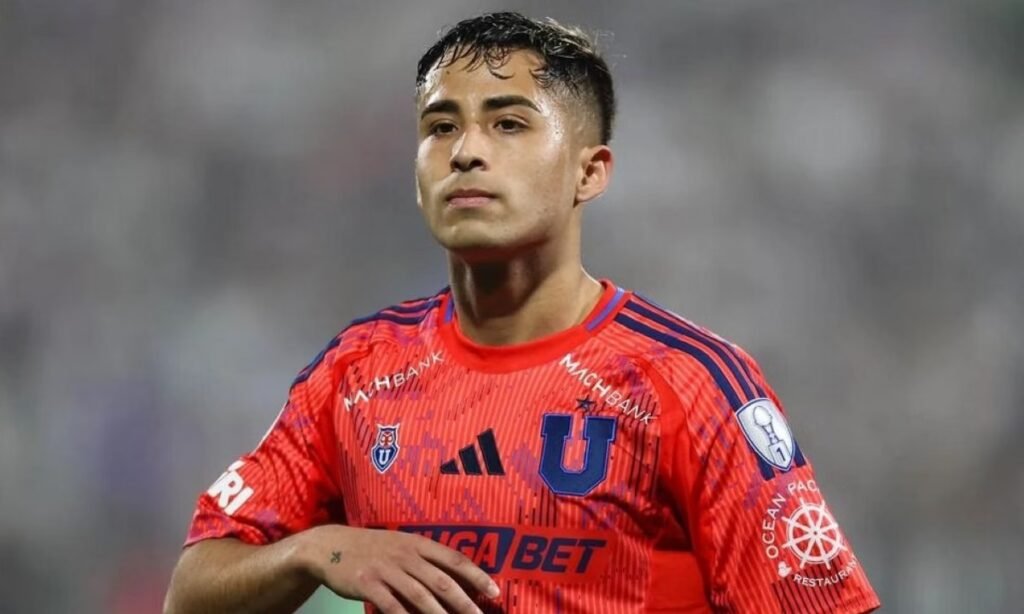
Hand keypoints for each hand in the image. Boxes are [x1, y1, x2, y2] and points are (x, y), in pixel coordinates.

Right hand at [296, 525, 499, 613]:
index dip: (476, 575)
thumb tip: (456, 580)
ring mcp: (387, 570)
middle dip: (465, 602)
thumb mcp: (401, 546)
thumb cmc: (373, 549)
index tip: (494, 591)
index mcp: (418, 544)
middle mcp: (406, 555)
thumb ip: (425, 560)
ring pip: (420, 596)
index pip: (454, 559)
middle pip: (442, 581)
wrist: (331, 546)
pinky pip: (391, 606)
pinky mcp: (368, 584)